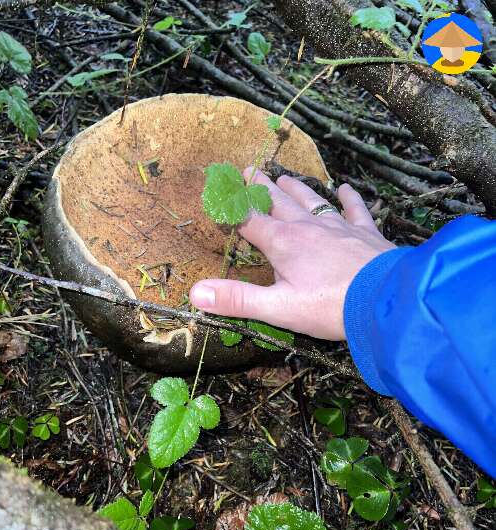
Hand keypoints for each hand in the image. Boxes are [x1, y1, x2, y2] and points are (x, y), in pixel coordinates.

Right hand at [190, 168, 394, 339]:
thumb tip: (196, 293)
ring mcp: (338, 227)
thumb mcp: (278, 308)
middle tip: (250, 169)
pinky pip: (355, 209)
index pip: (249, 221)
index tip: (220, 193)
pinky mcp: (365, 233)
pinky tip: (345, 188)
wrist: (386, 302)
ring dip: (296, 189)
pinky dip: (348, 198)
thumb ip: (237, 299)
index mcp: (283, 243)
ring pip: (312, 201)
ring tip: (284, 176)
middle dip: (261, 188)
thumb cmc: (330, 307)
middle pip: (278, 203)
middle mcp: (308, 227)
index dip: (232, 208)